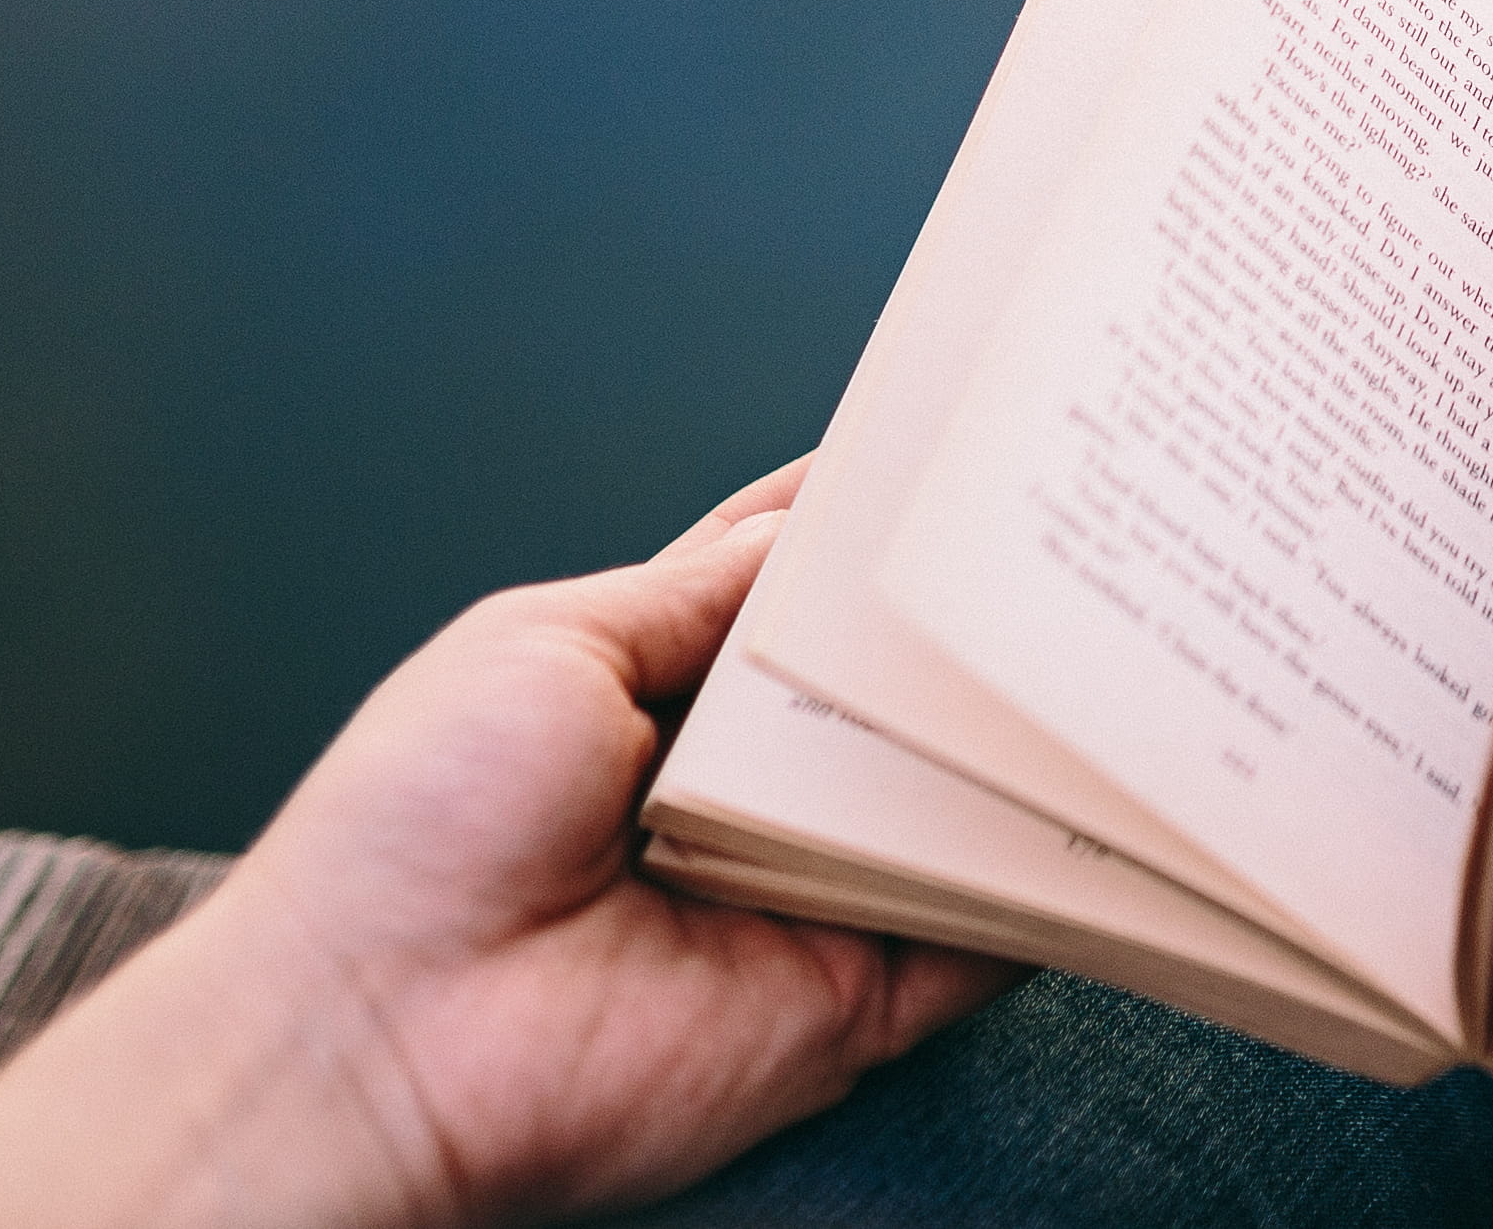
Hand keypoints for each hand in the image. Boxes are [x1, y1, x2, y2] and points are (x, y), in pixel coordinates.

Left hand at [0, 461, 1014, 1228]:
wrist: (374, 1038)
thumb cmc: (413, 833)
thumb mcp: (544, 647)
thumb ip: (694, 592)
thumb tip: (813, 518)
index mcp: (665, 701)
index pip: (800, 599)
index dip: (872, 531)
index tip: (961, 454)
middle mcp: (751, 796)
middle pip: (895, 693)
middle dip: (972, 624)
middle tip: (1069, 540)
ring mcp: (811, 895)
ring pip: (957, 802)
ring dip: (1026, 738)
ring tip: (1118, 645)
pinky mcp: (856, 997)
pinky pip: (983, 935)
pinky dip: (1054, 883)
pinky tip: (1112, 803)